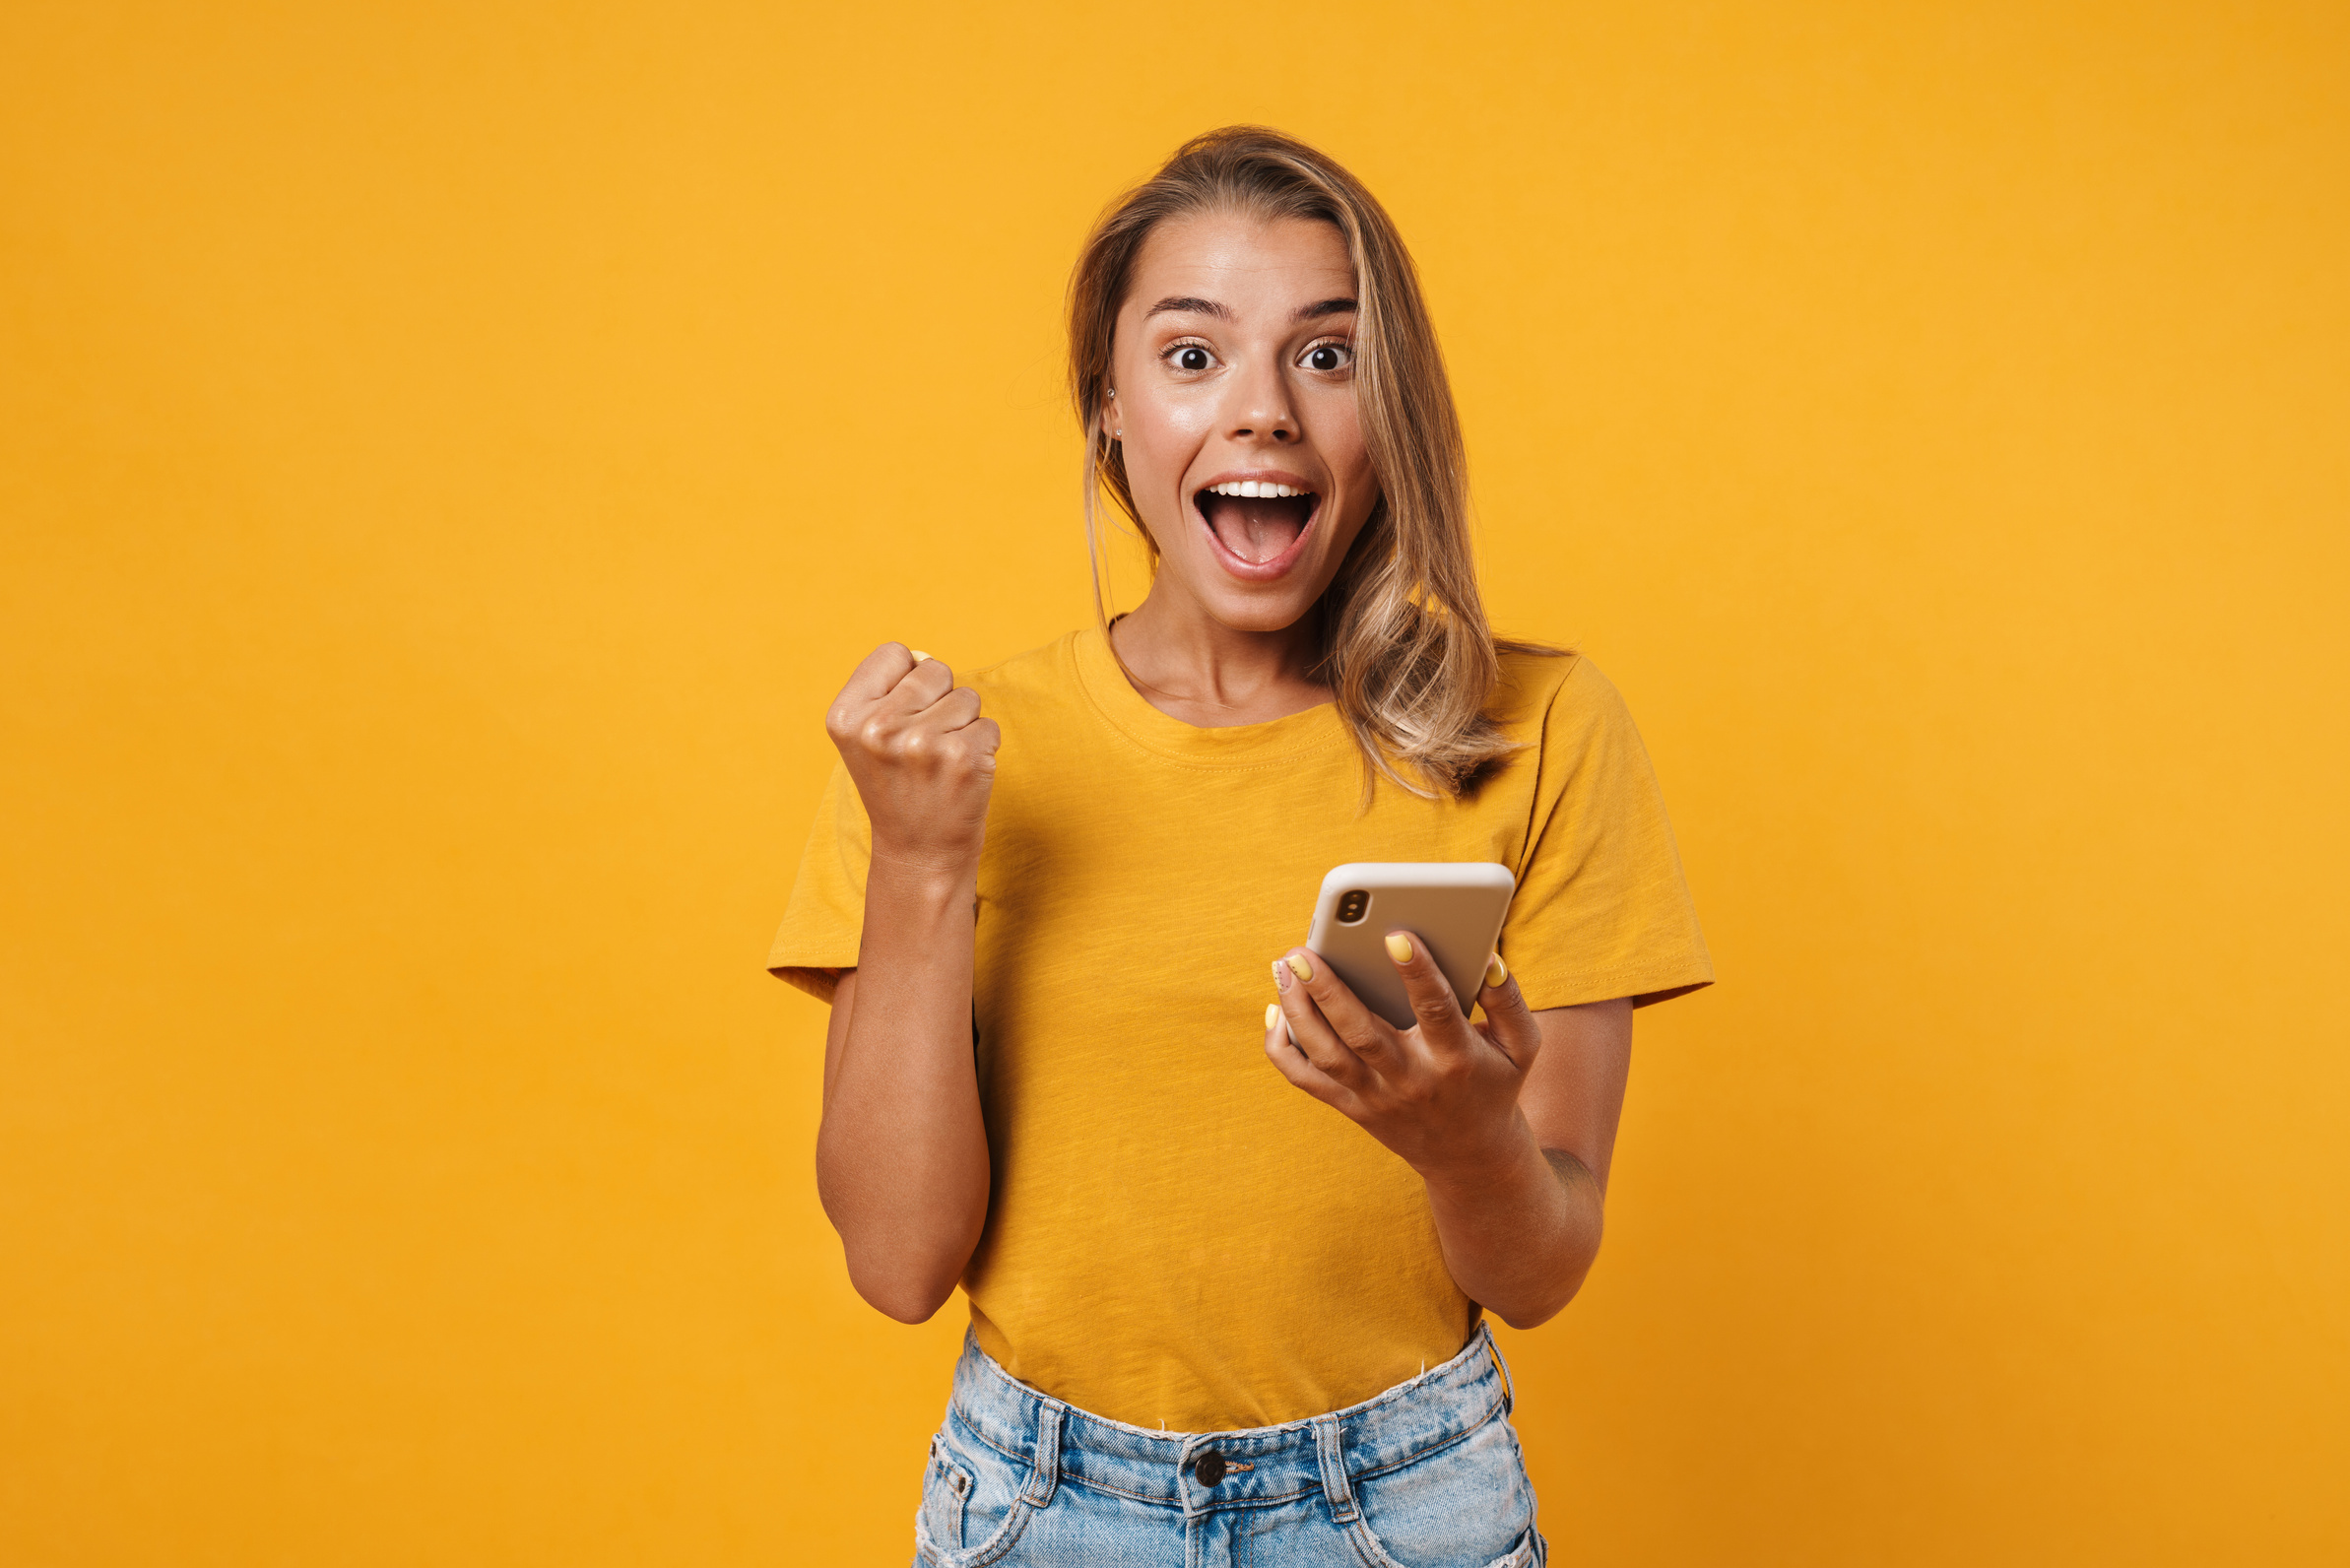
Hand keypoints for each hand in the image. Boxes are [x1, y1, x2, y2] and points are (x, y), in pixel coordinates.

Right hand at [824, 643, 999, 871]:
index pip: (894, 653)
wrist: (918, 854)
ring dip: (962, 725)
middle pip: (935, 669)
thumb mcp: (866, 739)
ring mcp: (923, 744)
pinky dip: (982, 747)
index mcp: (845, 717)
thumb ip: (888, 691)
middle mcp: (879, 728)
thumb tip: (923, 658)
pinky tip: (960, 775)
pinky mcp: (964, 759)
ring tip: (940, 762)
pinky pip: (989, 725)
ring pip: (967, 697)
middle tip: (923, 747)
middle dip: (938, 701)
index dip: (905, 681)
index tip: (900, 718)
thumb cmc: (897, 787)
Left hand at [1264, 934, 1542, 1179]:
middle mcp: (1411, 1079)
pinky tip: (1275, 1008)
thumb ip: (1508, 1001)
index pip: (1435, 1010)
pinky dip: (1282, 1048)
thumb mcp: (1520, 1048)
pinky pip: (1307, 1080)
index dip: (1417, 972)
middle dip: (1329, 990)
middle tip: (1303, 950)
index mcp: (1456, 1059)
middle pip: (1362, 1034)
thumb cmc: (1494, 1084)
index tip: (1394, 933)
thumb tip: (1487, 956)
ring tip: (1284, 965)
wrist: (1470, 1157)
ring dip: (1299, 1011)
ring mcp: (1375, 1096)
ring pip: (1327, 1054)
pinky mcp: (1351, 1107)